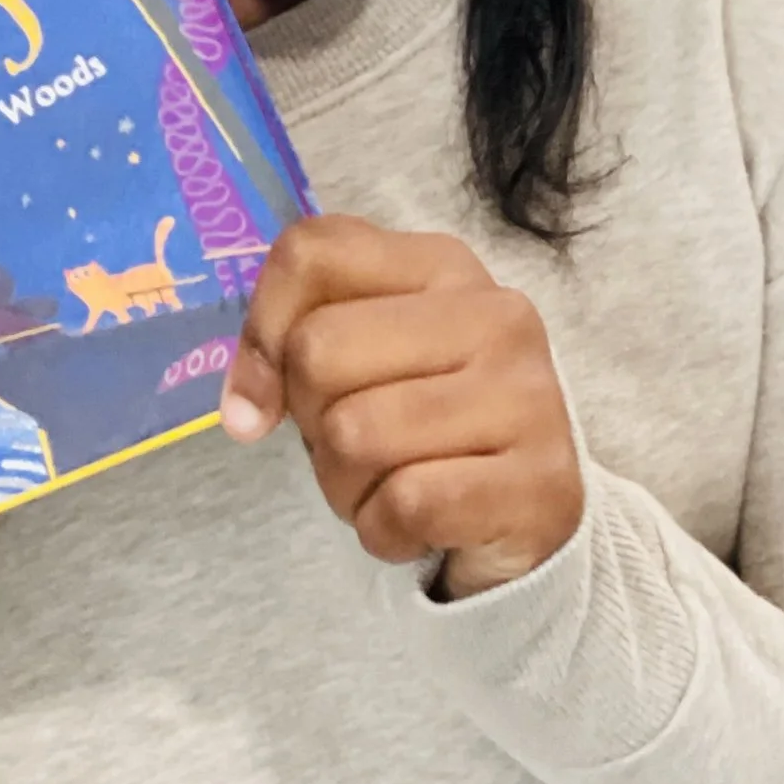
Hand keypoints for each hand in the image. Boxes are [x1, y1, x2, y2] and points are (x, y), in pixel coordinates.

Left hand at [218, 217, 583, 598]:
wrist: (523, 511)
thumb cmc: (421, 422)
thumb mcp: (360, 358)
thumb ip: (290, 343)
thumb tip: (244, 411)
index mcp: (443, 266)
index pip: (311, 253)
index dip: (262, 330)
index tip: (269, 392)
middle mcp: (496, 315)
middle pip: (319, 350)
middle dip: (311, 420)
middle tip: (355, 444)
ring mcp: (527, 397)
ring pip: (355, 435)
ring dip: (345, 485)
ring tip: (388, 482)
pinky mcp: (539, 483)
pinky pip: (405, 504)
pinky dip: (385, 530)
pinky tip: (418, 523)